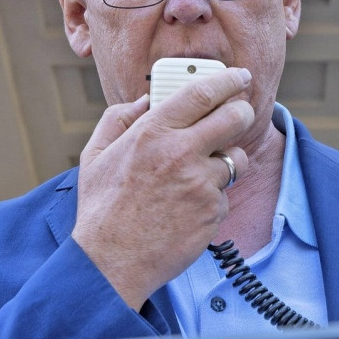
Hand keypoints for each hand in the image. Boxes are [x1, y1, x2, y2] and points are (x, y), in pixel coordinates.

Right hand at [70, 67, 254, 309]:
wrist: (111, 262)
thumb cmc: (102, 209)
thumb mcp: (95, 155)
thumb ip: (118, 119)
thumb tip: (145, 100)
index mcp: (152, 132)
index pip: (202, 92)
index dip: (228, 80)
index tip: (240, 76)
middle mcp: (180, 152)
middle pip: (236, 117)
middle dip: (242, 112)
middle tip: (238, 115)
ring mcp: (200, 183)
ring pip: (236, 158)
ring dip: (226, 162)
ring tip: (199, 174)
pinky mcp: (212, 211)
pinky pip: (225, 194)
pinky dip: (212, 198)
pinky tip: (187, 208)